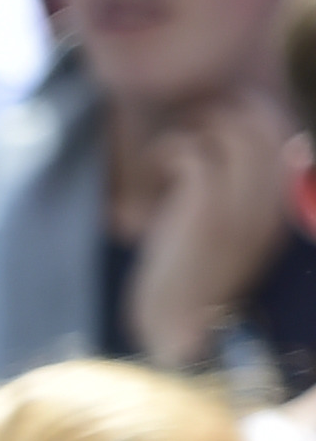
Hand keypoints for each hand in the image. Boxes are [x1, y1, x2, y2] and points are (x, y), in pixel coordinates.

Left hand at [128, 95, 298, 368]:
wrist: (177, 329)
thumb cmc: (189, 277)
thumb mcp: (224, 233)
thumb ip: (234, 194)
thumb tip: (227, 137)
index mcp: (279, 211)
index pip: (285, 140)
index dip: (253, 115)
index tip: (218, 116)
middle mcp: (270, 208)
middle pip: (265, 127)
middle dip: (224, 111)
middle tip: (190, 124)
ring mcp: (242, 211)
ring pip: (235, 134)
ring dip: (196, 127)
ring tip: (173, 145)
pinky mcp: (206, 217)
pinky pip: (195, 156)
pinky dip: (169, 150)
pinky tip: (156, 164)